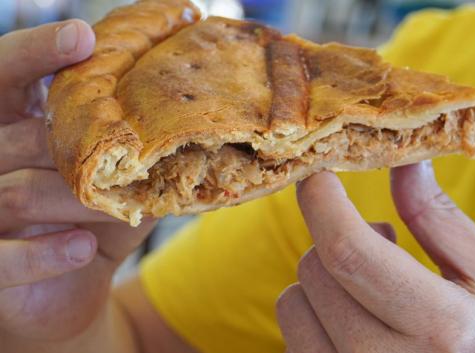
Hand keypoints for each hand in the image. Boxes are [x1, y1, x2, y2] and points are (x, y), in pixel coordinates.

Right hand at [0, 21, 155, 344]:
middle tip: (116, 153)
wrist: (70, 294)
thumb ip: (137, 157)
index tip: (82, 36)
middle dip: (70, 146)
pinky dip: (44, 254)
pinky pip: (2, 259)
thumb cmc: (94, 226)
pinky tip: (85, 249)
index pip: (8, 78)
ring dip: (75, 203)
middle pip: (16, 136)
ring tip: (118, 210)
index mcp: (14, 131)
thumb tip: (194, 129)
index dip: (35, 54)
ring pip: (17, 193)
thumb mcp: (118, 187)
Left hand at [277, 163, 474, 352]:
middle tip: (383, 244)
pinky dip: (314, 315)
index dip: (322, 203)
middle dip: (335, 239)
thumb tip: (404, 161)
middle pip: (315, 270)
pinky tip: (355, 323)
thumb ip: (440, 219)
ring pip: (292, 303)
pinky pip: (292, 334)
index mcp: (440, 326)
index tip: (318, 175)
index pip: (350, 252)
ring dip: (323, 282)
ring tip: (372, 293)